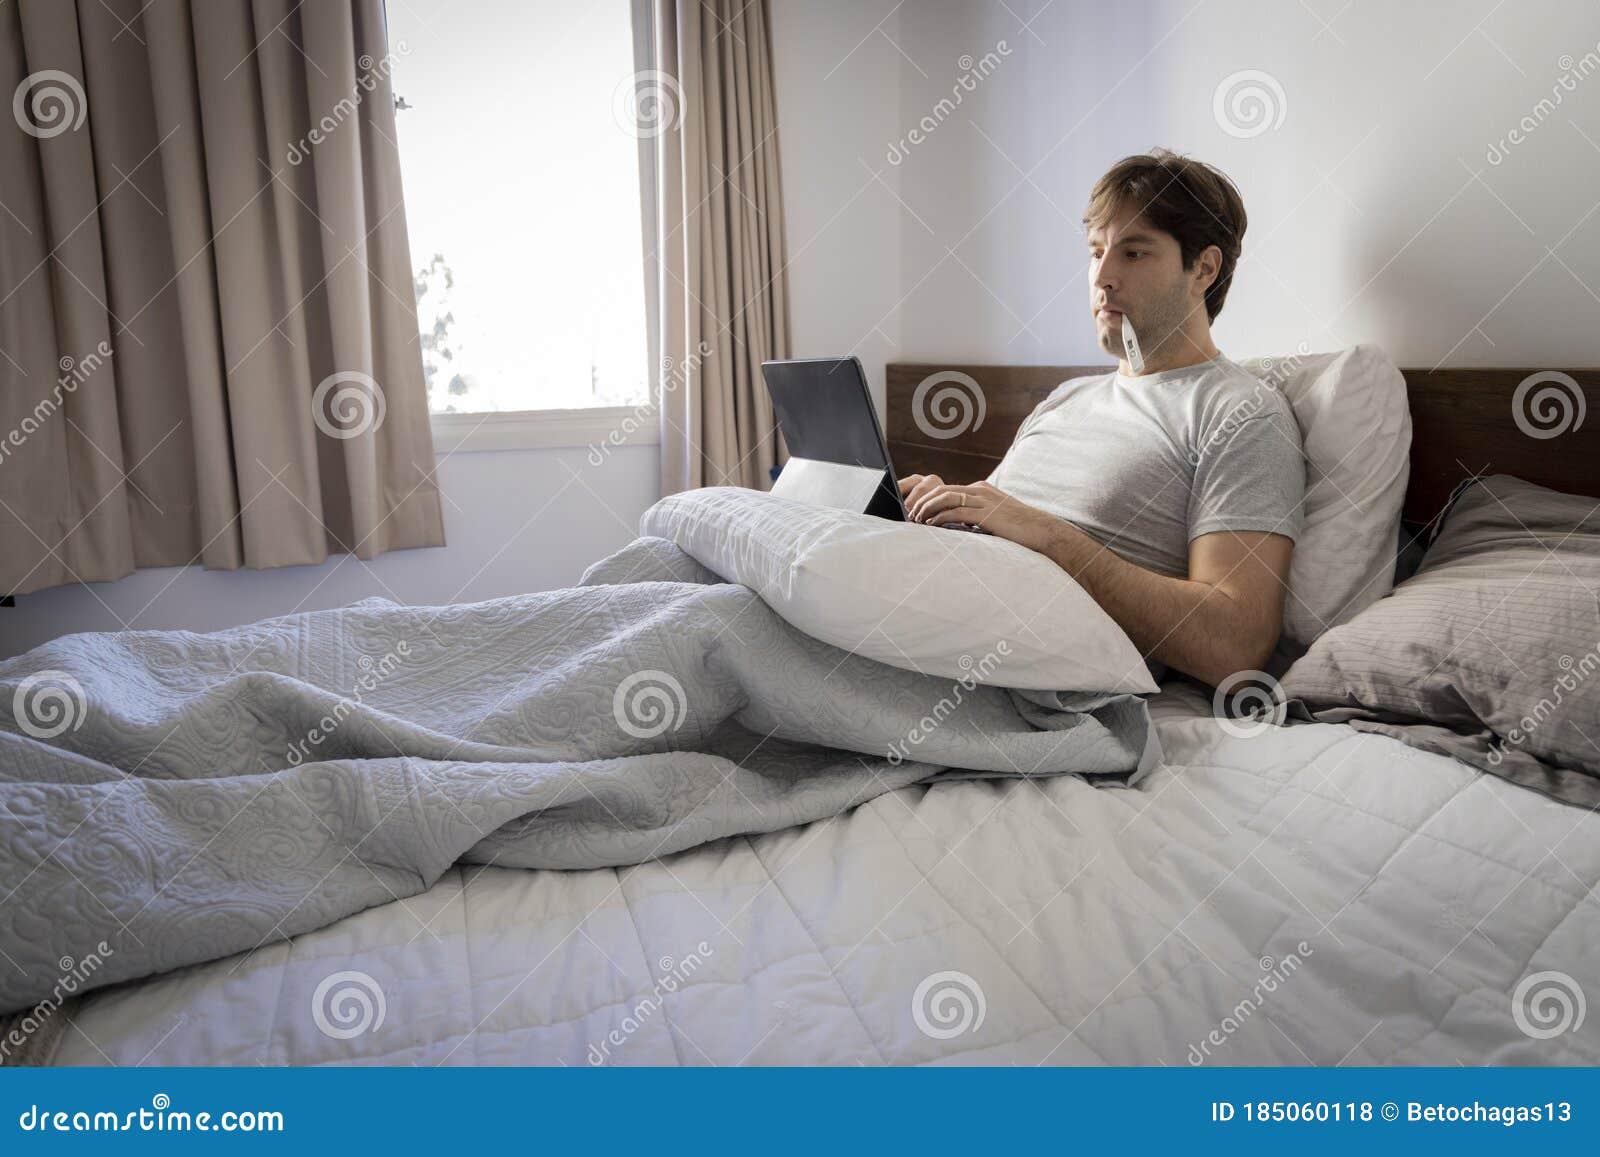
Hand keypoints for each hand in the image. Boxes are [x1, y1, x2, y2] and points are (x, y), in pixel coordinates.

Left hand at [899, 477, 1059, 552]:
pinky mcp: (987, 514)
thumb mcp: (993, 516)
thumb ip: (975, 515)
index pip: (947, 488)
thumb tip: (955, 524)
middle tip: (910, 513)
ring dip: (928, 508)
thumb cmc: (1017, 527)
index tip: (916, 509)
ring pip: (946, 498)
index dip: (928, 498)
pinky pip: (957, 512)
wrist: (1040, 530)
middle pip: (942, 489)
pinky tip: (931, 524)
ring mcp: (984, 500)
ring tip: (917, 519)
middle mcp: (980, 490)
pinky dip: (940, 517)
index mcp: (981, 489)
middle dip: (923, 500)